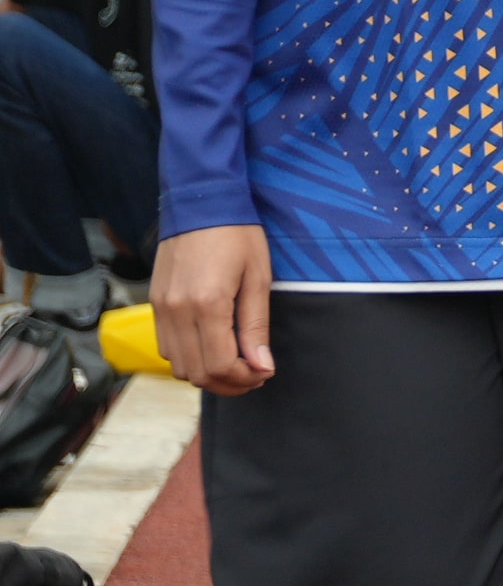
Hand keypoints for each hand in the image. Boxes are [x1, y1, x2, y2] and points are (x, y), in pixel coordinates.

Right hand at [153, 225, 275, 394]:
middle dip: (228, 383)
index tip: (265, 372)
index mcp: (206, 304)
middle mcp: (176, 311)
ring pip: (177, 365)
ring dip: (207, 373)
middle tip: (254, 373)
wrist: (200, 202)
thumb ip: (256, 325)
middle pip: (196, 373)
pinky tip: (213, 346)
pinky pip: (166, 347)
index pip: (220, 366)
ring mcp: (160, 308)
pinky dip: (189, 357)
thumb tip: (262, 366)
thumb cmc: (237, 234)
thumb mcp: (258, 277)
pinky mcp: (154, 303)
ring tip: (237, 362)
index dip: (244, 379)